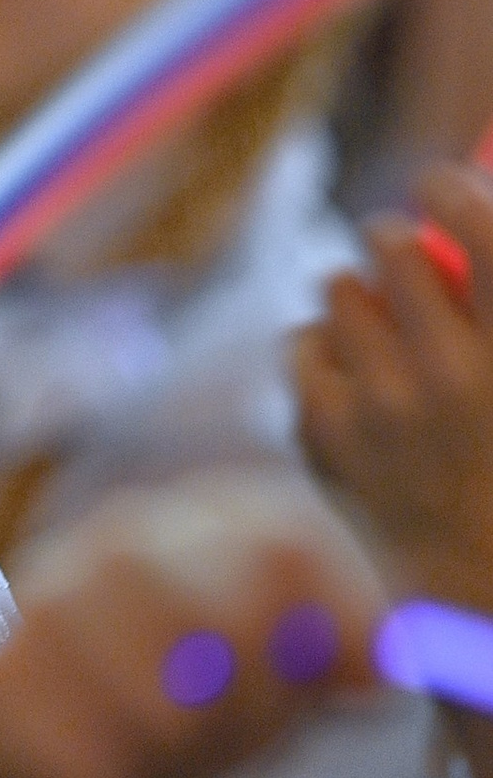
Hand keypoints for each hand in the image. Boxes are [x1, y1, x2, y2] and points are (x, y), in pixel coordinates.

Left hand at [297, 168, 492, 777]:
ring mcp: (378, 411)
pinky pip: (303, 343)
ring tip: (390, 336)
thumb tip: (458, 197)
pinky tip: (362, 386)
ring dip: (360, 296)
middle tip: (405, 259)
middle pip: (392, 246)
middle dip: (394, 242)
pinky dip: (327, 354)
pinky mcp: (322, 437)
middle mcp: (451, 380)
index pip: (484, 231)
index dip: (450, 190)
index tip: (436, 184)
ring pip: (337, 287)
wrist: (483, 593)